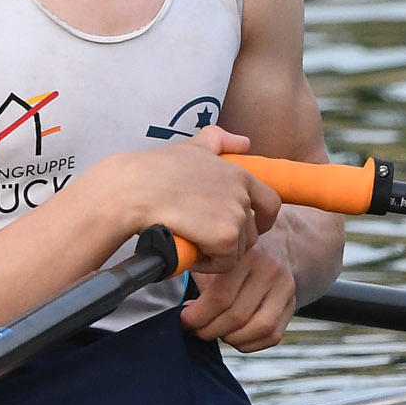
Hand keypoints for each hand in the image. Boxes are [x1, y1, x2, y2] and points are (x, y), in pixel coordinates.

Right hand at [93, 125, 281, 274]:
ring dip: (215, 253)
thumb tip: (244, 142)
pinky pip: (224, 263)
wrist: (134, 189)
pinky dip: (207, 264)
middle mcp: (243, 194)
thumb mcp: (192, 147)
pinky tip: (188, 250)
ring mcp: (236, 215)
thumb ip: (219, 140)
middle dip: (230, 240)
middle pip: (252, 232)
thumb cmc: (156, 169)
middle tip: (202, 239)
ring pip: (237, 250)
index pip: (271, 203)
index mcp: (240, 174)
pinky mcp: (225, 236)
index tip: (240, 229)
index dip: (261, 220)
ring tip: (190, 243)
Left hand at [183, 235, 298, 350]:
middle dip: (210, 330)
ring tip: (216, 332)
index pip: (220, 297)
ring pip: (259, 328)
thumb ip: (198, 276)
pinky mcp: (293, 304)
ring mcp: (285, 288)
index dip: (198, 316)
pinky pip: (272, 336)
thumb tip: (182, 310)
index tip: (185, 320)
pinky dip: (250, 344)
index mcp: (246, 255)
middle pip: (238, 315)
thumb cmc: (233, 257)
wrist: (273, 246)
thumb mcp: (214, 257)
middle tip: (196, 330)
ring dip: (231, 338)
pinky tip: (233, 337)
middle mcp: (270, 269)